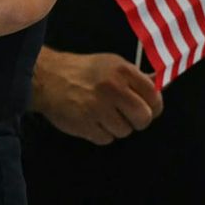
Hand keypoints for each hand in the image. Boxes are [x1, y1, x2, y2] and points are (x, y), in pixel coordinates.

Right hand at [30, 48, 162, 144]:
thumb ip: (135, 78)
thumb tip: (159, 87)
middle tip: (126, 116)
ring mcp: (98, 108)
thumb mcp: (111, 65)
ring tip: (102, 115)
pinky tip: (90, 120)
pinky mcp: (85, 124)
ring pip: (125, 131)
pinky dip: (100, 133)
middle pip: (144, 118)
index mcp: (122, 71)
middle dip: (138, 121)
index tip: (146, 107)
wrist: (46, 78)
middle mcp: (113, 88)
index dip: (153, 106)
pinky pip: (106, 139)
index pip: (154, 96)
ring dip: (116, 127)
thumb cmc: (82, 71)